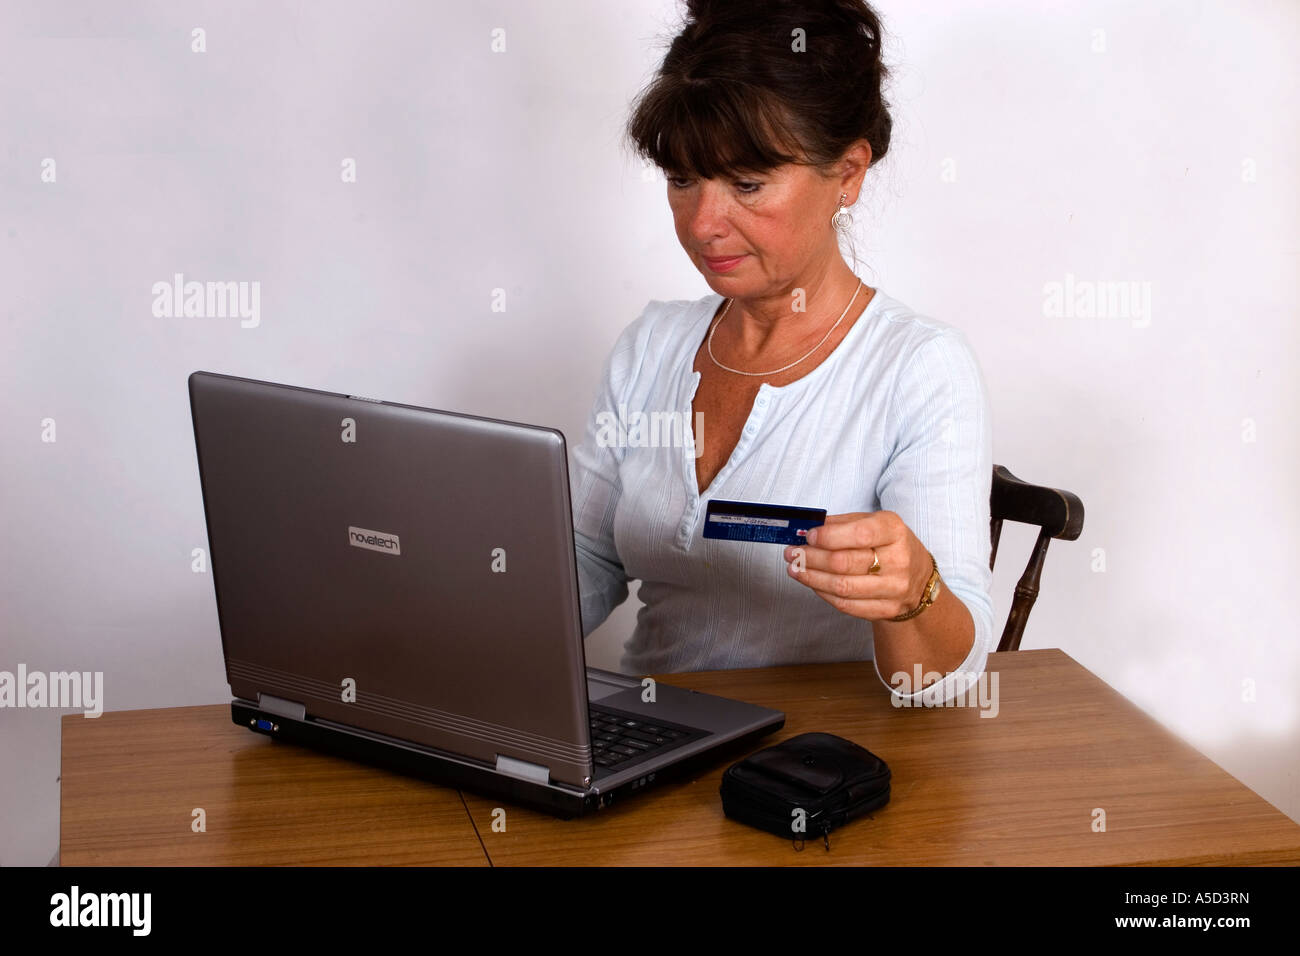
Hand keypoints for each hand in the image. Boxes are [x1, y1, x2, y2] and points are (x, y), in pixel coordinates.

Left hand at [782, 511, 931, 621]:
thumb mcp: (873, 523)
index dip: (829, 536)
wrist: (918, 577)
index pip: (860, 534)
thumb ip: (841, 524)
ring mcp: (894, 588)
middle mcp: (899, 560)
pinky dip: (823, 594)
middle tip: (792, 553)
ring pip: (842, 587)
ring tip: (795, 568)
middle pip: (844, 563)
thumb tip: (806, 528)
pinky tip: (812, 583)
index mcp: (894, 531)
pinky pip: (846, 605)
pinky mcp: (887, 609)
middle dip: (811, 558)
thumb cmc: (889, 545)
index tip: (808, 536)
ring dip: (811, 578)